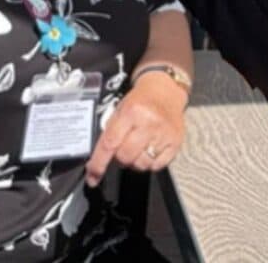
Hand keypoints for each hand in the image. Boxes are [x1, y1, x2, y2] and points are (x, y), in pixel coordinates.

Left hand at [84, 71, 187, 186]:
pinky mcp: (175, 143)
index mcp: (131, 112)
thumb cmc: (140, 100)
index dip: (99, 163)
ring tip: (137, 147)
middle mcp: (148, 123)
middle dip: (119, 158)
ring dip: (135, 161)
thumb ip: (111, 130)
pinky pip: (157, 166)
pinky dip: (150, 163)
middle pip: (125, 157)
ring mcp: (163, 134)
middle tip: (122, 148)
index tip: (93, 177)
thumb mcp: (121, 107)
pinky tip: (150, 149)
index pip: (110, 143)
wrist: (165, 90)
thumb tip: (100, 157)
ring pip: (141, 164)